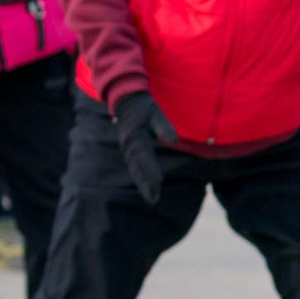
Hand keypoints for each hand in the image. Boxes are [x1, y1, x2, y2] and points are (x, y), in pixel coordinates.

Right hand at [113, 90, 175, 204]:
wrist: (126, 99)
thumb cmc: (143, 106)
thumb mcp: (155, 111)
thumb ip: (163, 125)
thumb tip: (174, 139)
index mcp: (135, 136)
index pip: (144, 157)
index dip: (151, 171)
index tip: (159, 184)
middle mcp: (129, 145)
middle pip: (138, 168)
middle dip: (146, 184)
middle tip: (154, 199)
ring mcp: (127, 148)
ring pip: (135, 169)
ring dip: (142, 183)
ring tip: (151, 197)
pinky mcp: (128, 148)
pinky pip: (134, 166)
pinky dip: (139, 176)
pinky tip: (145, 185)